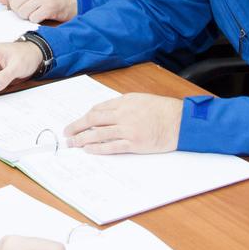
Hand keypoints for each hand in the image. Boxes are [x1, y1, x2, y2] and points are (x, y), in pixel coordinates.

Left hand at [0, 0, 77, 23]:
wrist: (73, 2)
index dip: (14, 4)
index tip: (23, 5)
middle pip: (15, 5)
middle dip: (21, 12)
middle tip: (31, 10)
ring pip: (22, 12)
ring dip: (28, 16)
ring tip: (37, 12)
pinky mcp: (49, 7)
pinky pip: (33, 18)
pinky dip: (36, 20)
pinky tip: (43, 15)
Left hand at [63, 94, 182, 154]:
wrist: (181, 122)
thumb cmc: (164, 110)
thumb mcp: (142, 100)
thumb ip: (124, 105)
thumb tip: (106, 112)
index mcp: (125, 101)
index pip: (98, 109)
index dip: (85, 117)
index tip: (77, 122)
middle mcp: (124, 114)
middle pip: (93, 119)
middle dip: (77, 126)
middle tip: (67, 132)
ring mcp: (129, 129)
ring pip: (99, 133)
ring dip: (82, 139)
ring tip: (72, 143)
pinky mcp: (135, 143)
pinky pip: (111, 146)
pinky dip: (98, 148)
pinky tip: (89, 150)